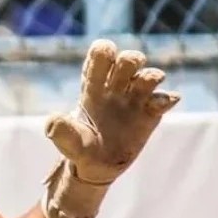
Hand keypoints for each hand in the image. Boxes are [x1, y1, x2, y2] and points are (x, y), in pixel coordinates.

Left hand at [40, 39, 180, 217]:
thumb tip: (52, 123)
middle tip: (126, 80)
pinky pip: (164, 99)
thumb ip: (61, 131)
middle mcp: (115, 88)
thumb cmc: (79, 148)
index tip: (106, 60)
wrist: (97, 166)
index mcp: (93, 86)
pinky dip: (166, 98)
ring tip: (145, 93)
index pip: (100, 54)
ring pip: (149, 75)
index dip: (105, 51)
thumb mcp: (67, 142)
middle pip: (128, 59)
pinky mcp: (150, 114)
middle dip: (131, 60)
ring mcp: (134, 100)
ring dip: (151, 76)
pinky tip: (161, 105)